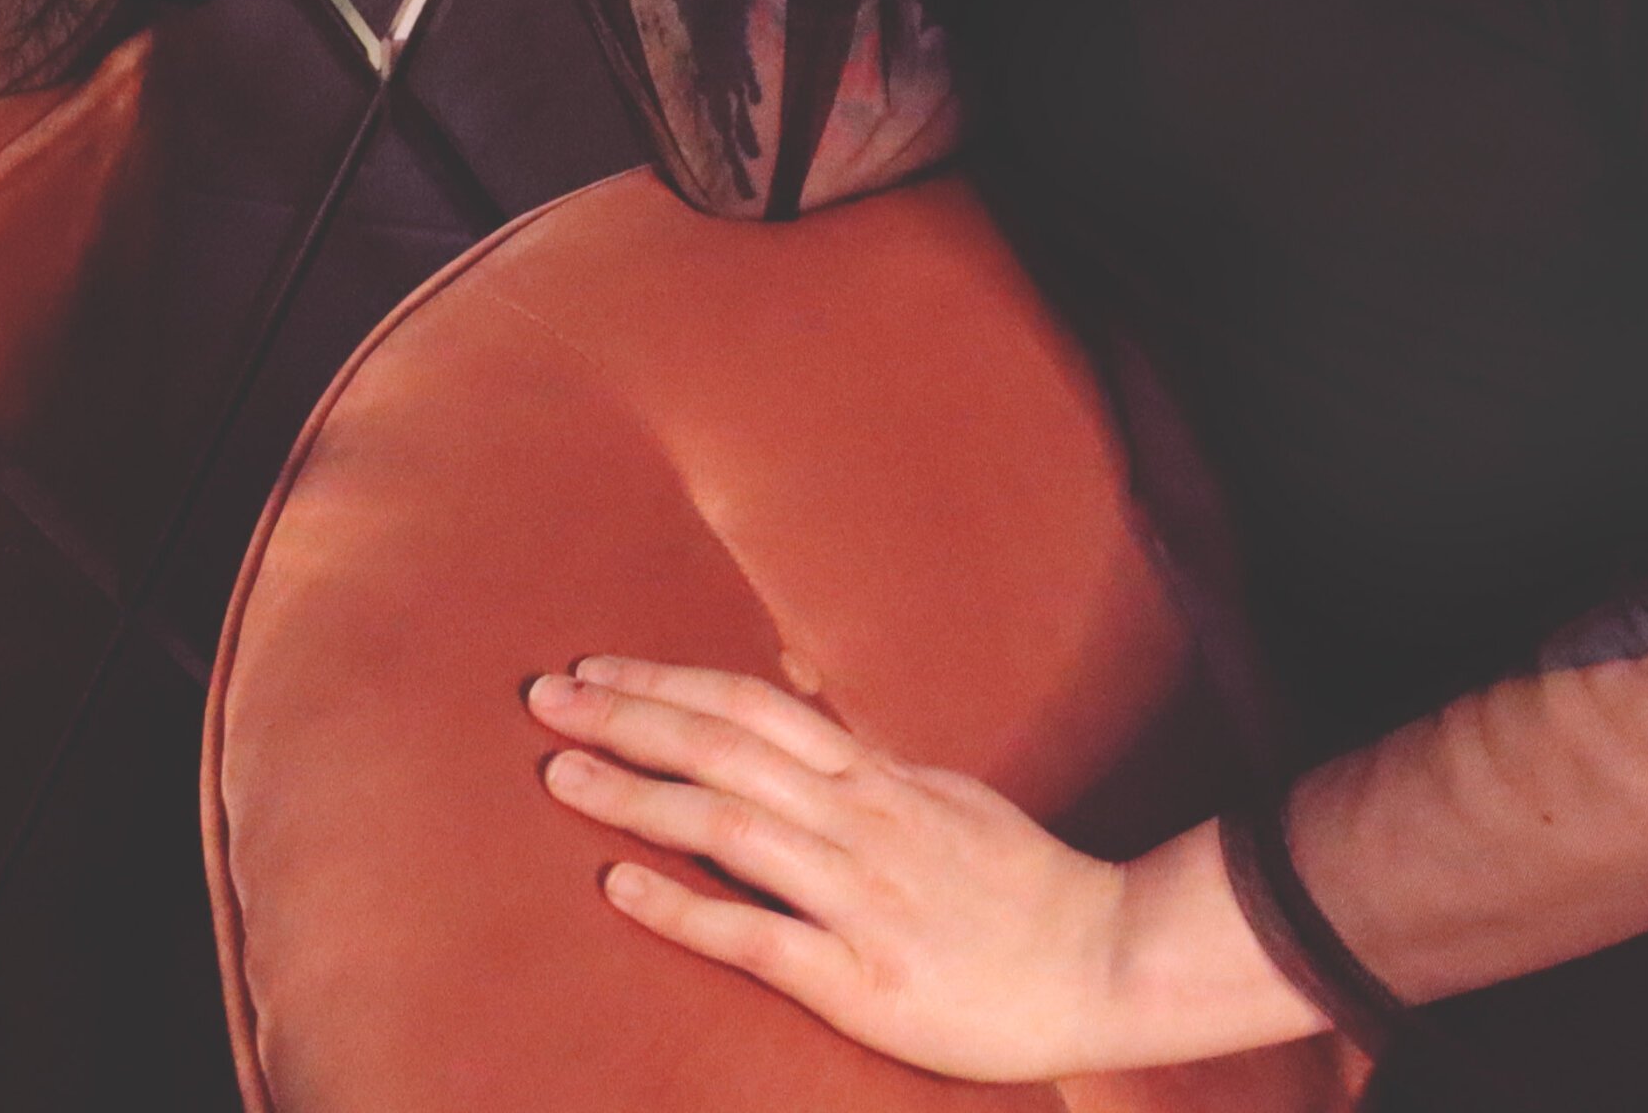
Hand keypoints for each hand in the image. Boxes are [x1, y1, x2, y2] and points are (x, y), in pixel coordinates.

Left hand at [527, 655, 1133, 1082]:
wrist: (1104, 960)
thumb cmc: (1019, 885)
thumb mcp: (946, 793)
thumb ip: (869, 761)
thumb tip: (801, 709)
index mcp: (879, 778)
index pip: (753, 707)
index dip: (667, 682)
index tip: (595, 669)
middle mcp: (862, 821)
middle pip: (725, 748)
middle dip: (627, 718)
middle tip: (543, 698)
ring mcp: (860, 897)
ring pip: (729, 824)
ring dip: (635, 795)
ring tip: (558, 774)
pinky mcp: (860, 978)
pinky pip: (756, 933)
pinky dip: (681, 906)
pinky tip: (619, 888)